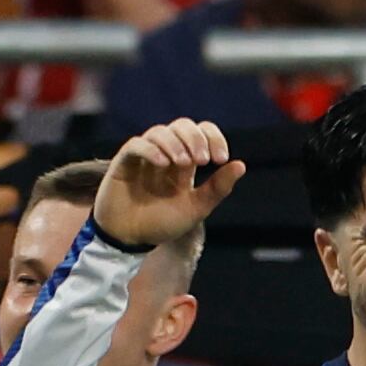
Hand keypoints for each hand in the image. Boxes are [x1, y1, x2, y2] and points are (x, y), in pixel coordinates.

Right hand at [94, 118, 245, 251]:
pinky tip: (163, 164)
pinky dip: (151, 149)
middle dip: (195, 138)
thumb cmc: (161, 224)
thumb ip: (217, 188)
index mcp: (185, 161)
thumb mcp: (196, 208)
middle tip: (202, 159)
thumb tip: (241, 165)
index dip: (213, 137)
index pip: (201, 132)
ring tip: (183, 163)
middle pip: (182, 126)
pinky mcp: (124, 162)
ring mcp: (144, 156)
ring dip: (175, 143)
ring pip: (160, 131)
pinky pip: (137, 144)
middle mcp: (165, 153)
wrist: (130, 239)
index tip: (220, 158)